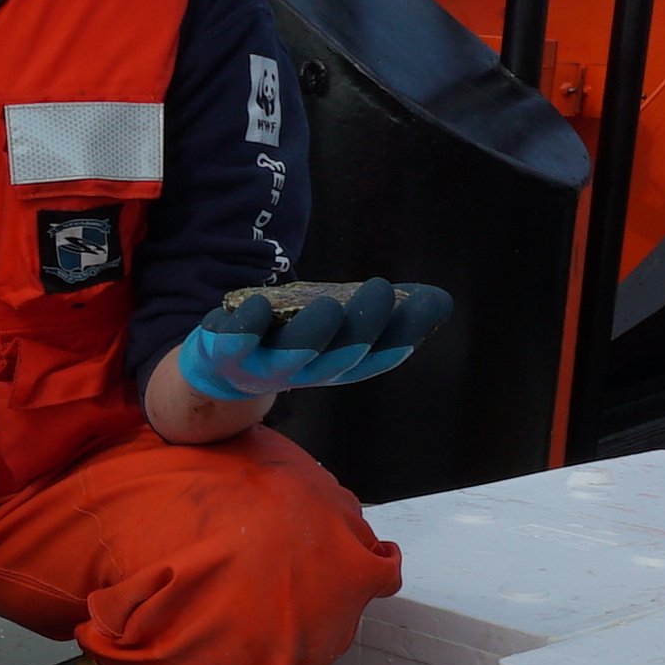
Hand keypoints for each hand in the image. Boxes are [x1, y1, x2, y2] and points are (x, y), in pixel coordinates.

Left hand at [172, 276, 452, 401]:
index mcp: (340, 365)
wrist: (222, 372)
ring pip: (292, 358)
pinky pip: (235, 346)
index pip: (380, 356)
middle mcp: (308, 372)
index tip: (429, 303)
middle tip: (381, 292)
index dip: (405, 333)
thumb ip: (386, 310)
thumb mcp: (339, 324)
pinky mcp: (225, 356)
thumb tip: (442, 300)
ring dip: (311, 335)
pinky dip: (245, 327)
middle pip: (340, 359)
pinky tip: (257, 304)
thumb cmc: (291, 338)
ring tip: (328, 306)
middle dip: (361, 329)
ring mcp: (265, 368)